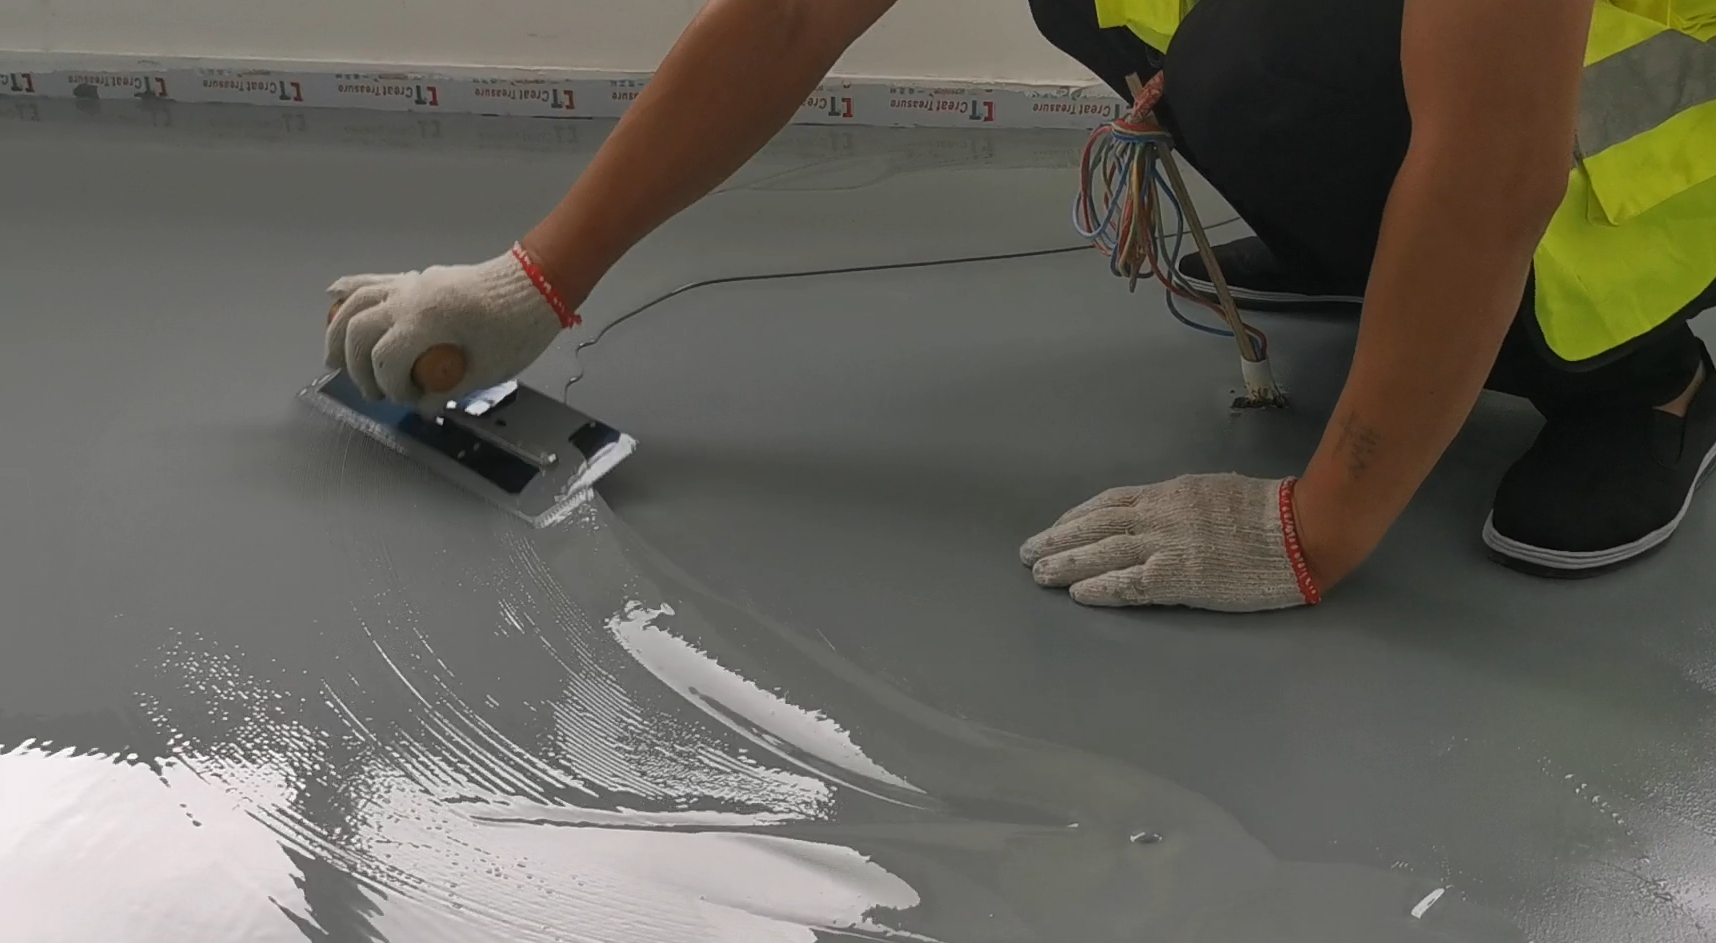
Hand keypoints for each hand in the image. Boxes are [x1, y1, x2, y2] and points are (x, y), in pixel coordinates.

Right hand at [325, 245, 576, 411]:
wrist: (538, 286)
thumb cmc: (519, 327)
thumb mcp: (487, 370)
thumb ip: (447, 389)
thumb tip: (421, 406)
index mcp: (429, 319)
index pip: (386, 358)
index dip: (390, 386)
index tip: (408, 400)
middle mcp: (412, 297)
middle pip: (358, 330)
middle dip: (357, 366)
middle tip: (373, 392)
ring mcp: (412, 285)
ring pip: (356, 303)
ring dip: (339, 332)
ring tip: (335, 360)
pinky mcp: (418, 280)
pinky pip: (374, 282)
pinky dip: (350, 291)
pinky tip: (332, 299)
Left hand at [1019, 474, 1320, 611]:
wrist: (1300, 530)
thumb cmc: (1268, 512)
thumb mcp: (1214, 492)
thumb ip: (1183, 503)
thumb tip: (1164, 510)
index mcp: (1168, 494)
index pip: (1110, 504)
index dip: (1078, 517)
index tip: (1058, 527)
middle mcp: (1157, 517)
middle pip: (1094, 527)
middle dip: (1058, 539)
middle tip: (1028, 552)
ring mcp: (1164, 547)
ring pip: (1100, 554)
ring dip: (1065, 563)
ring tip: (1037, 573)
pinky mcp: (1176, 579)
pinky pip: (1127, 584)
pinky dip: (1098, 588)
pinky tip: (1076, 594)